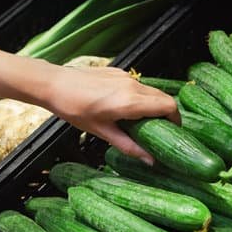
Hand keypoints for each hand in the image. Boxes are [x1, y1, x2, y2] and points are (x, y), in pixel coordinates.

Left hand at [43, 62, 179, 164]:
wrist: (55, 84)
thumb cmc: (75, 110)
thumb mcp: (102, 132)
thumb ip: (129, 146)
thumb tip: (150, 160)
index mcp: (131, 102)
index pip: (168, 106)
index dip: (175, 120)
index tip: (171, 132)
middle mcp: (133, 86)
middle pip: (164, 98)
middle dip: (166, 114)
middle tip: (157, 130)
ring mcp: (126, 76)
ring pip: (152, 91)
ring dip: (153, 105)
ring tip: (140, 121)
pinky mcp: (118, 72)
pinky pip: (138, 85)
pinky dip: (140, 97)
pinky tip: (124, 108)